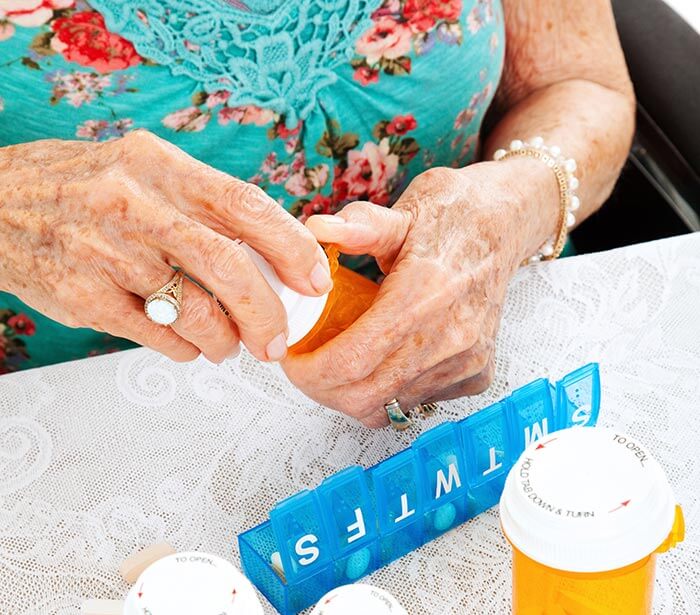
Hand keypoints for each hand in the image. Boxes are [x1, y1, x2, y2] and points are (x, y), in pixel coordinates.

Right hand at [0, 131, 331, 362]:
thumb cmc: (84, 189)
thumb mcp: (146, 172)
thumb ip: (204, 207)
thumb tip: (273, 255)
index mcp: (161, 165)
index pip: (246, 204)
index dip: (291, 246)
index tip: (315, 279)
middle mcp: (134, 203)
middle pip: (228, 265)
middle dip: (266, 313)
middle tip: (278, 340)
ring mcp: (104, 251)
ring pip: (194, 311)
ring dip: (225, 339)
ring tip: (229, 345)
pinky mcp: (82, 295)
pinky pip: (157, 337)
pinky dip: (186, 348)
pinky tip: (188, 344)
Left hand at [282, 159, 557, 425]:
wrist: (504, 227)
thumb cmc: (453, 218)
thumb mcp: (403, 212)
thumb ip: (359, 226)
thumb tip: (317, 229)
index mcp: (426, 294)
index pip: (353, 361)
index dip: (310, 371)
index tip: (292, 359)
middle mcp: (451, 336)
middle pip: (366, 396)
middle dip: (323, 389)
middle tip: (307, 366)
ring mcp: (467, 361)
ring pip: (389, 406)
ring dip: (353, 392)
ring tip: (341, 359)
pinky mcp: (476, 375)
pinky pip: (415, 401)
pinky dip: (388, 390)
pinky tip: (382, 358)